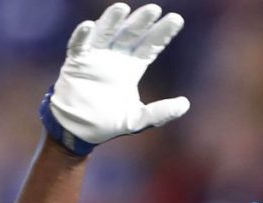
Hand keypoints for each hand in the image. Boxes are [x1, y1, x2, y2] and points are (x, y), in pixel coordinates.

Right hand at [40, 3, 189, 155]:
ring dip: (113, 21)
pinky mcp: (77, 62)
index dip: (162, 32)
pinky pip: (79, 45)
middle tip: (154, 9)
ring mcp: (96, 57)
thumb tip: (185, 104)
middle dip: (142, 22)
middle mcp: (116, 57)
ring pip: (106, 33)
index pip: (150, 45)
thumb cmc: (108, 123)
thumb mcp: (138, 119)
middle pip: (131, 34)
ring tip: (122, 8)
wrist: (79, 130)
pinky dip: (83, 35)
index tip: (177, 19)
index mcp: (132, 67)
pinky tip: (90, 26)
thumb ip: (161, 112)